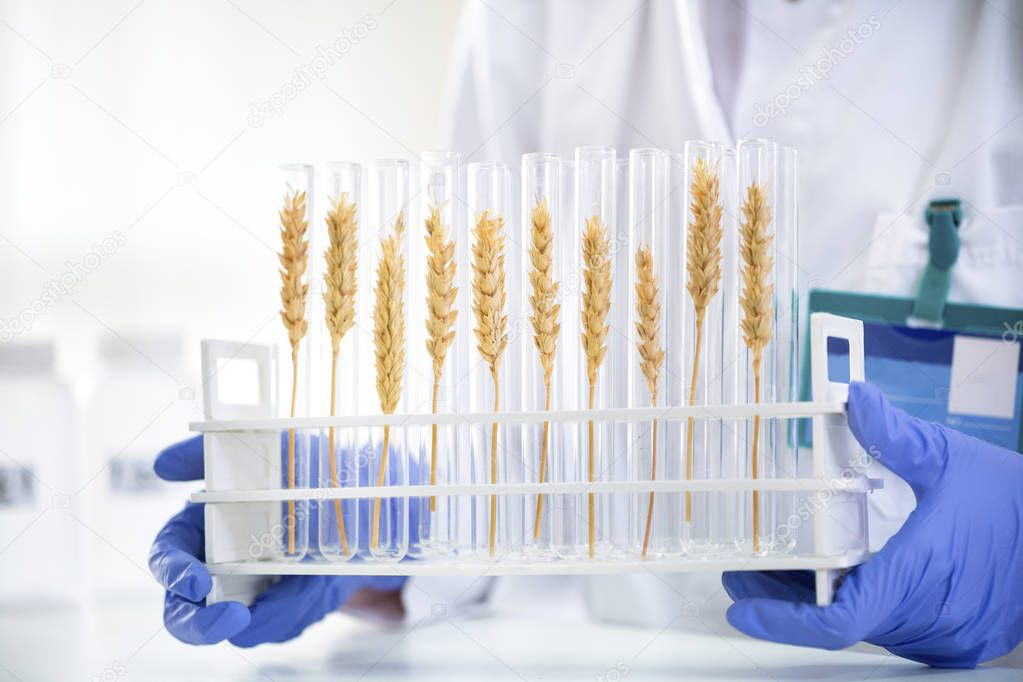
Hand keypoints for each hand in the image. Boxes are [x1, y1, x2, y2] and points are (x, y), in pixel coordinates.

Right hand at [149, 435, 405, 646]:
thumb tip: (163, 465)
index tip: (197, 582)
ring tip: (308, 581)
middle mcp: (211, 570)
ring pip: (244, 626)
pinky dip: (299, 610)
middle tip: (232, 619)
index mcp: (194, 532)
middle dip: (202, 625)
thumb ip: (204, 455)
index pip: (167, 559)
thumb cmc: (285, 469)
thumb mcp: (248, 452)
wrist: (339, 492)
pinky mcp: (274, 611)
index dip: (175, 573)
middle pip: (185, 615)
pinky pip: (281, 625)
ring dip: (274, 612)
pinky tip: (317, 584)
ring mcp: (243, 595)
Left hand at [724, 381, 1022, 667]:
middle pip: (839, 619)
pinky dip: (861, 605)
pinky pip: (893, 628)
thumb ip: (892, 434)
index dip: (782, 620)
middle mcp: (928, 616)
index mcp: (918, 574)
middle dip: (787, 599)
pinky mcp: (957, 640)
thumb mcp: (947, 458)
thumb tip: (853, 397)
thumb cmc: (1011, 499)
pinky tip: (836, 580)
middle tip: (744, 573)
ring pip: (865, 625)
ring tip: (779, 572)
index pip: (836, 620)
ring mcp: (945, 635)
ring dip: (822, 603)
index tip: (742, 609)